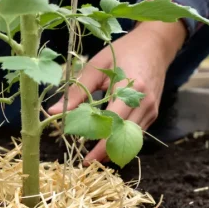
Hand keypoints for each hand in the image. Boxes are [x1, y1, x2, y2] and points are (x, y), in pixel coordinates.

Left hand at [49, 21, 185, 163]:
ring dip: (115, 149)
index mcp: (131, 88)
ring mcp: (152, 109)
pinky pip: (137, 132)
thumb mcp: (96, 67)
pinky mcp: (153, 112)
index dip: (100, 144)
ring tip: (95, 156)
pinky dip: (123, 140)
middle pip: (125, 137)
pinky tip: (107, 143)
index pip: (114, 124)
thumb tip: (53, 112)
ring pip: (133, 138)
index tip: (85, 157)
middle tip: (87, 162)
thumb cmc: (123, 52)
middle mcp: (145, 102)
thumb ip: (77, 91)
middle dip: (106, 152)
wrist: (155, 45)